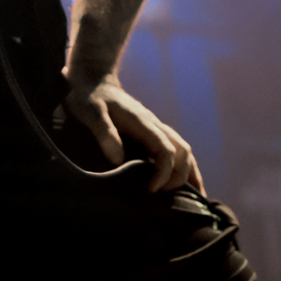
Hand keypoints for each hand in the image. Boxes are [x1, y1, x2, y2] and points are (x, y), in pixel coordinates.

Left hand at [62, 72, 204, 193]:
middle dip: (179, 177)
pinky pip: (175, 150)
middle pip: (182, 152)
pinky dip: (185, 168)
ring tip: (192, 200)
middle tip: (161, 198)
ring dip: (190, 174)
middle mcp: (154, 125)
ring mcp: (155, 128)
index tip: (151, 189)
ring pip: (184, 151)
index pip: (165, 150)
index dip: (164, 172)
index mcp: (142, 122)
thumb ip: (104, 132)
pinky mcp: (151, 132)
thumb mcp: (90, 112)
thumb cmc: (88, 97)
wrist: (93, 80)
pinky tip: (184, 184)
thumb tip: (118, 160)